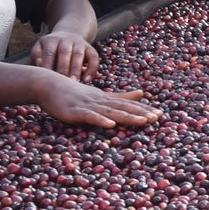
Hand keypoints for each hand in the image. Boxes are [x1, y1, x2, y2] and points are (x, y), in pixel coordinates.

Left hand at [30, 33, 99, 82]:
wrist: (69, 33)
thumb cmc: (51, 48)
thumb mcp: (40, 48)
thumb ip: (37, 55)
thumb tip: (40, 64)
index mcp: (52, 40)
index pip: (49, 52)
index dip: (48, 65)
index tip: (47, 79)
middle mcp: (66, 40)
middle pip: (64, 52)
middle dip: (63, 67)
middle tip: (62, 82)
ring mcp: (79, 43)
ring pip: (78, 54)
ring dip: (76, 69)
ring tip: (74, 82)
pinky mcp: (90, 48)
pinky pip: (93, 57)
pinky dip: (91, 69)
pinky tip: (87, 80)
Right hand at [33, 73, 160, 128]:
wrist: (48, 84)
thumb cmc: (74, 92)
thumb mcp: (99, 94)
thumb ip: (120, 97)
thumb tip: (142, 93)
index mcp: (106, 99)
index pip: (127, 105)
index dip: (143, 110)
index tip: (159, 115)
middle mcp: (100, 101)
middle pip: (123, 108)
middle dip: (141, 113)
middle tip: (157, 118)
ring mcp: (87, 106)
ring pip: (110, 112)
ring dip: (127, 117)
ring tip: (143, 121)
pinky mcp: (74, 112)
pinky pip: (89, 116)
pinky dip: (100, 120)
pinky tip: (110, 124)